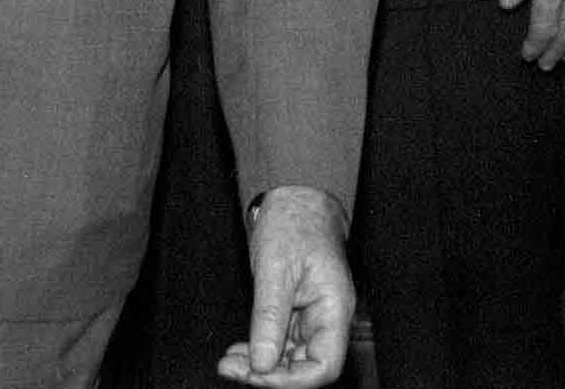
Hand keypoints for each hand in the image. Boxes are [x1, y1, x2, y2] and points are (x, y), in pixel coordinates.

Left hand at [217, 185, 354, 385]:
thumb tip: (262, 364)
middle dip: (268, 374)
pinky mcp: (296, 312)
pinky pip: (281, 343)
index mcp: (334, 308)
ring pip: (290, 359)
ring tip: (229, 362)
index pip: (324, 366)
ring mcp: (312, 316)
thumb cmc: (293, 222)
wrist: (293, 195)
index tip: (258, 373)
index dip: (292, 379)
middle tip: (232, 368)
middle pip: (305, 367)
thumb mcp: (275, 270)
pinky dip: (260, 350)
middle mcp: (327, 318)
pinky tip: (239, 351)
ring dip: (260, 365)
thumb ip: (270, 319)